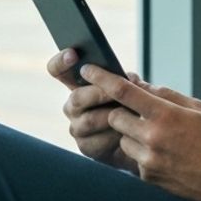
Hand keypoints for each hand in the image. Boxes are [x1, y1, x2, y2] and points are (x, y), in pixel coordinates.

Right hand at [46, 49, 138, 172]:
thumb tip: (130, 80)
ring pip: (87, 121)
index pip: (58, 70)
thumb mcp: (134, 89)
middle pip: (76, 97)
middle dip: (99, 94)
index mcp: (79, 84)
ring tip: (130, 114)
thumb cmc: (135, 107)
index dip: (61, 61)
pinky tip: (126, 133)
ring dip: (111, 117)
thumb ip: (129, 81)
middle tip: (116, 92)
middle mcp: (73, 105)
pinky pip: (96, 142)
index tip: (73, 54)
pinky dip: (114, 137)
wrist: (142, 139)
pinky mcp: (85, 147)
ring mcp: (77, 126)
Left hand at [82, 65, 200, 200]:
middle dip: (120, 111)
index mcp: (165, 114)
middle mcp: (153, 137)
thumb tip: (140, 86)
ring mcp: (149, 160)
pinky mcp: (148, 177)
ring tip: (157, 136)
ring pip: (122, 139)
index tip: (87, 70)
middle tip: (135, 110)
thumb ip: (165, 95)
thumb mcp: (196, 107)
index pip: (123, 91)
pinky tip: (164, 154)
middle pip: (116, 116)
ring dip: (131, 134)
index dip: (101, 78)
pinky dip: (141, 153)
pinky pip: (133, 159)